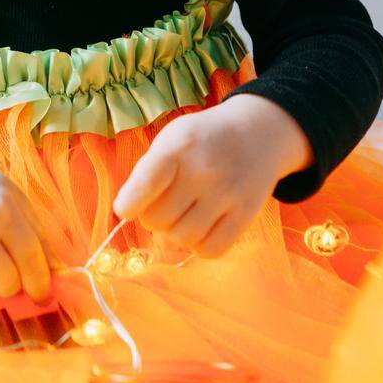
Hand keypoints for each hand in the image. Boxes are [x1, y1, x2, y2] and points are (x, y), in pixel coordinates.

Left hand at [112, 93, 312, 258]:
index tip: (126, 207)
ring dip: (175, 232)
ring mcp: (227, 194)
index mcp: (178, 147)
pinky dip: (199, 245)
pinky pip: (210, 250)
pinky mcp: (245, 214)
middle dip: (154, 216)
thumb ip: (147, 172)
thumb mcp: (171, 138)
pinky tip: (202, 227)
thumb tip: (129, 212)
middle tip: (166, 202)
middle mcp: (203, 171)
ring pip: (181, 239)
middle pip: (157, 220)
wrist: (256, 132)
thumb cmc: (201, 140)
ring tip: (184, 213)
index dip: (128, 205)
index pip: (143, 186)